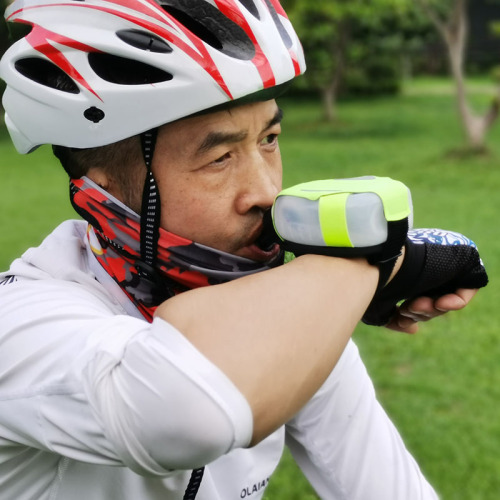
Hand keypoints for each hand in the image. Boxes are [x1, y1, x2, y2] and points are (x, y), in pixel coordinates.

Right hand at [362, 228, 487, 326]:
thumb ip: (395, 319)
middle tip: (406, 310)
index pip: (418, 299)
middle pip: (433, 300)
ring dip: (432, 309)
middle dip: (421, 313)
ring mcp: (442, 263)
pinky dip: (455, 302)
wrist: (379, 260)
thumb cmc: (370, 281)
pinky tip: (440, 303)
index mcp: (407, 271)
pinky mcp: (459, 261)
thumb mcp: (379, 306)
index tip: (400, 319)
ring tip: (414, 304)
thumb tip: (413, 329)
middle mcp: (425, 266)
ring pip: (446, 298)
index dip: (412, 314)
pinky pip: (465, 290)